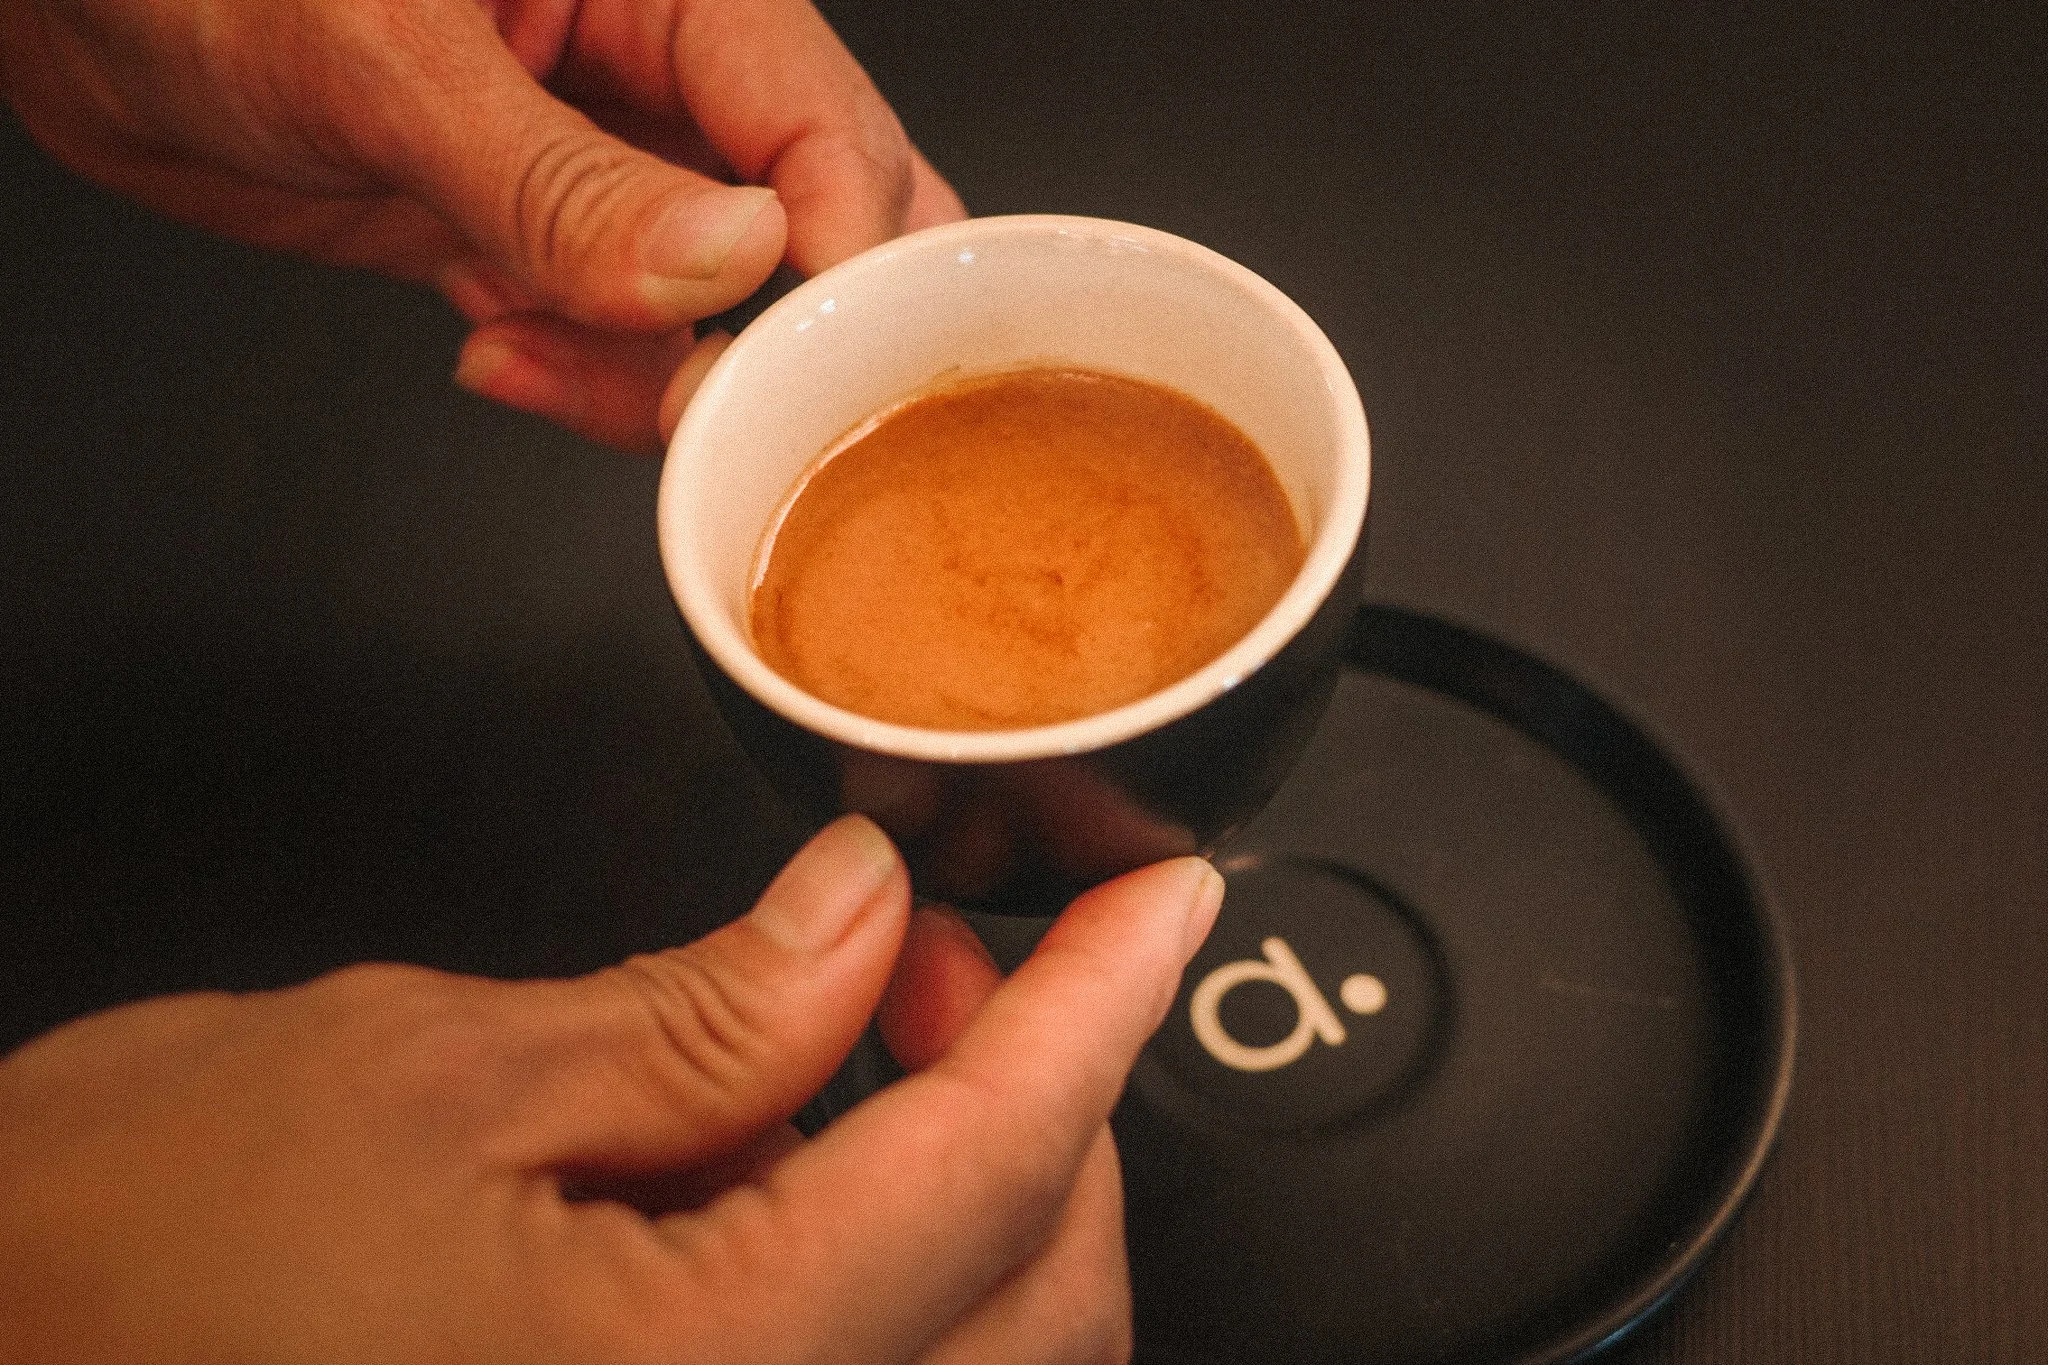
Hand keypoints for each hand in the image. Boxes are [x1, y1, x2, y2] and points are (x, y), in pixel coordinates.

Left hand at [0, 0, 965, 450]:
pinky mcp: (537, 243)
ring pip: (717, 306)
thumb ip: (563, 178)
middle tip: (744, 408)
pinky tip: (503, 355)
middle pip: (811, 216)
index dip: (845, 247)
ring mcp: (600, 168)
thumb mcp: (391, 62)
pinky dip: (580, 382)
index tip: (831, 359)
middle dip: (792, 326)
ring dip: (660, 373)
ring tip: (547, 361)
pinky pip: (615, 341)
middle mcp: (652, 76)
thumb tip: (724, 259)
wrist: (81, 21)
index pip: (819, 123)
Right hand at [0, 816, 1221, 1362]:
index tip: (1162, 907)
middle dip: (1040, 1108)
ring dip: (964, 1191)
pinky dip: (872, 1267)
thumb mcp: (425, 1075)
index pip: (992, 1173)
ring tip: (858, 1032)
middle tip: (955, 957)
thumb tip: (859, 922)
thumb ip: (698, 1013)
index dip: (1100, 1010)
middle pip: (1035, 1307)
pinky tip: (782, 1156)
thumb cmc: (98, 1273)